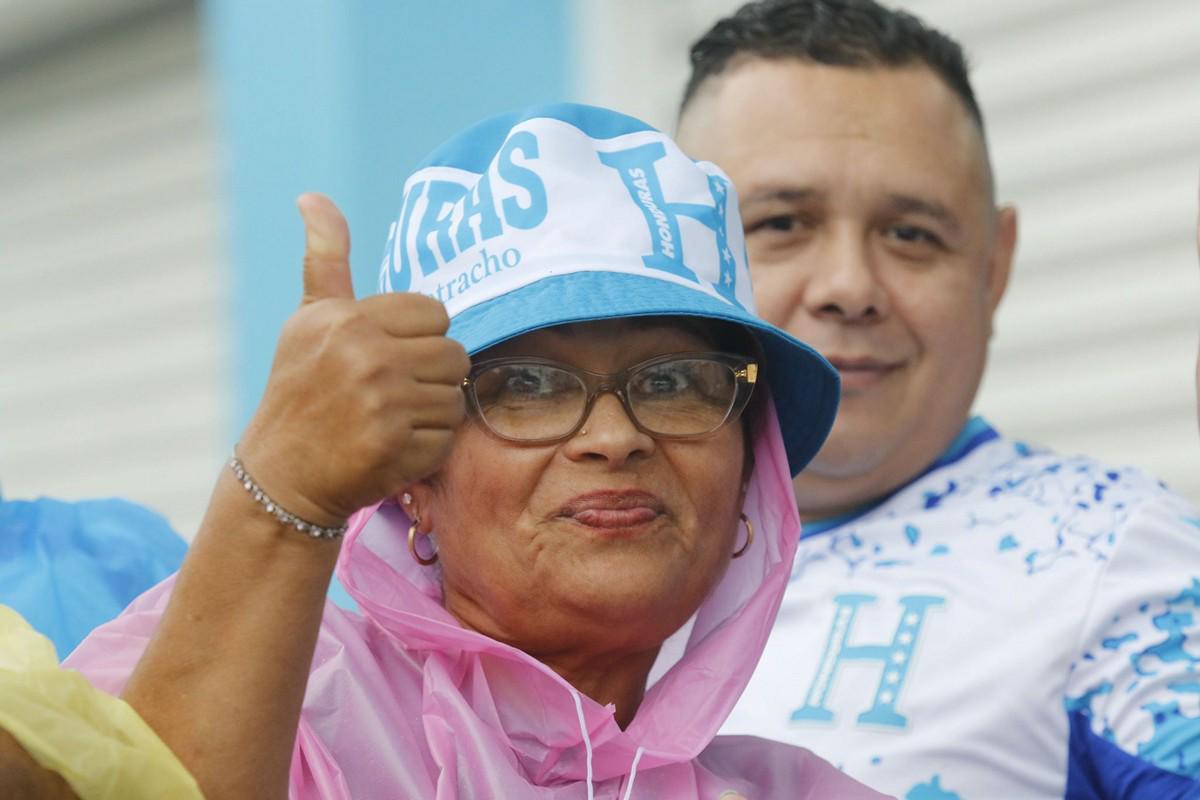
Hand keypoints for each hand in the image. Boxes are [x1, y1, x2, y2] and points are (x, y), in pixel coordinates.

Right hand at [237, 193, 468, 525]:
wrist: (282, 475)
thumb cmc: (300, 390)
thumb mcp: (309, 320)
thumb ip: (326, 259)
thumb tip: (313, 196)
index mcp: (346, 318)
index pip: (435, 313)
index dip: (419, 338)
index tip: (387, 357)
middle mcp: (364, 355)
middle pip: (454, 354)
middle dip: (432, 376)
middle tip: (393, 393)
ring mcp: (381, 402)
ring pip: (455, 398)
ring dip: (431, 414)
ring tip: (390, 420)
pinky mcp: (395, 447)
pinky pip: (446, 438)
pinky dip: (426, 449)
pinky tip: (390, 448)